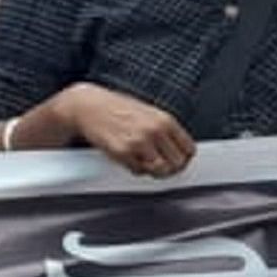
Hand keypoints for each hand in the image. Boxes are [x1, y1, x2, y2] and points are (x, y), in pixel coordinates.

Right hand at [56, 84, 197, 177]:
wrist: (88, 106)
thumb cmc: (115, 108)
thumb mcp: (148, 113)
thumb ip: (164, 130)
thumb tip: (177, 150)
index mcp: (165, 120)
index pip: (189, 149)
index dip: (183, 158)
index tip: (177, 161)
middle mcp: (155, 131)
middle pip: (178, 163)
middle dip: (170, 168)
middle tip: (161, 166)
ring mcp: (139, 142)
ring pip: (160, 170)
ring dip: (153, 171)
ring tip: (145, 163)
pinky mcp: (122, 152)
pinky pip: (138, 171)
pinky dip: (135, 168)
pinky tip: (129, 158)